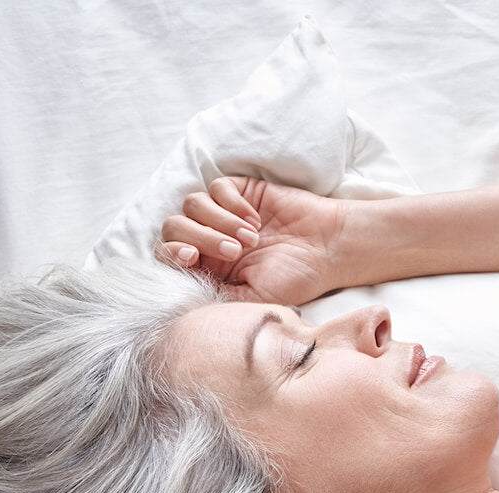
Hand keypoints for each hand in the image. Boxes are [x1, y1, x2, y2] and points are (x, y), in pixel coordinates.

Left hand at [160, 177, 346, 304]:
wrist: (329, 250)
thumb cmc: (296, 279)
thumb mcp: (253, 299)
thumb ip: (216, 294)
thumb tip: (182, 290)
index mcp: (209, 268)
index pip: (169, 255)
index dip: (171, 253)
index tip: (191, 256)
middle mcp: (211, 240)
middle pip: (173, 226)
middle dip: (200, 237)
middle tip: (234, 251)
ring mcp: (224, 214)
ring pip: (191, 204)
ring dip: (219, 221)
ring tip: (251, 238)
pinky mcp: (240, 192)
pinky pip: (216, 187)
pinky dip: (231, 203)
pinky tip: (255, 219)